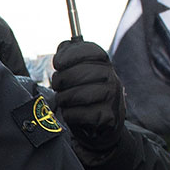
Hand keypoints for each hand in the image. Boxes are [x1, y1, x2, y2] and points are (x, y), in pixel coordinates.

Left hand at [48, 38, 126, 154]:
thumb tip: (63, 47)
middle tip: (56, 86)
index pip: (89, 50)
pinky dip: (69, 114)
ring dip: (63, 99)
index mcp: (104, 62)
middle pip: (77, 73)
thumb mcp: (79, 70)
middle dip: (60, 81)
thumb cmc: (84, 92)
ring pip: (77, 95)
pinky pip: (79, 113)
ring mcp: (112, 97)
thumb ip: (69, 55)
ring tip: (63, 100)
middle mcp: (111, 77)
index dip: (69, 55)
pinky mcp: (108, 116)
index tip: (57, 64)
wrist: (101, 122)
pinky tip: (71, 112)